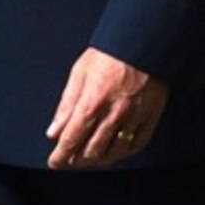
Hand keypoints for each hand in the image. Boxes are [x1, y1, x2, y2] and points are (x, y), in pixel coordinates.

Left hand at [45, 48, 168, 170]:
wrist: (141, 41)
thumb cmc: (107, 54)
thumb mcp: (78, 74)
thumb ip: (66, 105)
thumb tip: (53, 132)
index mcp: (91, 102)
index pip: (71, 139)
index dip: (61, 155)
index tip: (55, 162)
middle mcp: (113, 114)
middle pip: (91, 151)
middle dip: (77, 159)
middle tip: (71, 159)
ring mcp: (134, 117)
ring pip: (114, 152)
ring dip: (98, 159)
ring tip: (89, 158)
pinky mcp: (150, 117)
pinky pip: (137, 144)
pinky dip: (123, 153)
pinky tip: (114, 152)